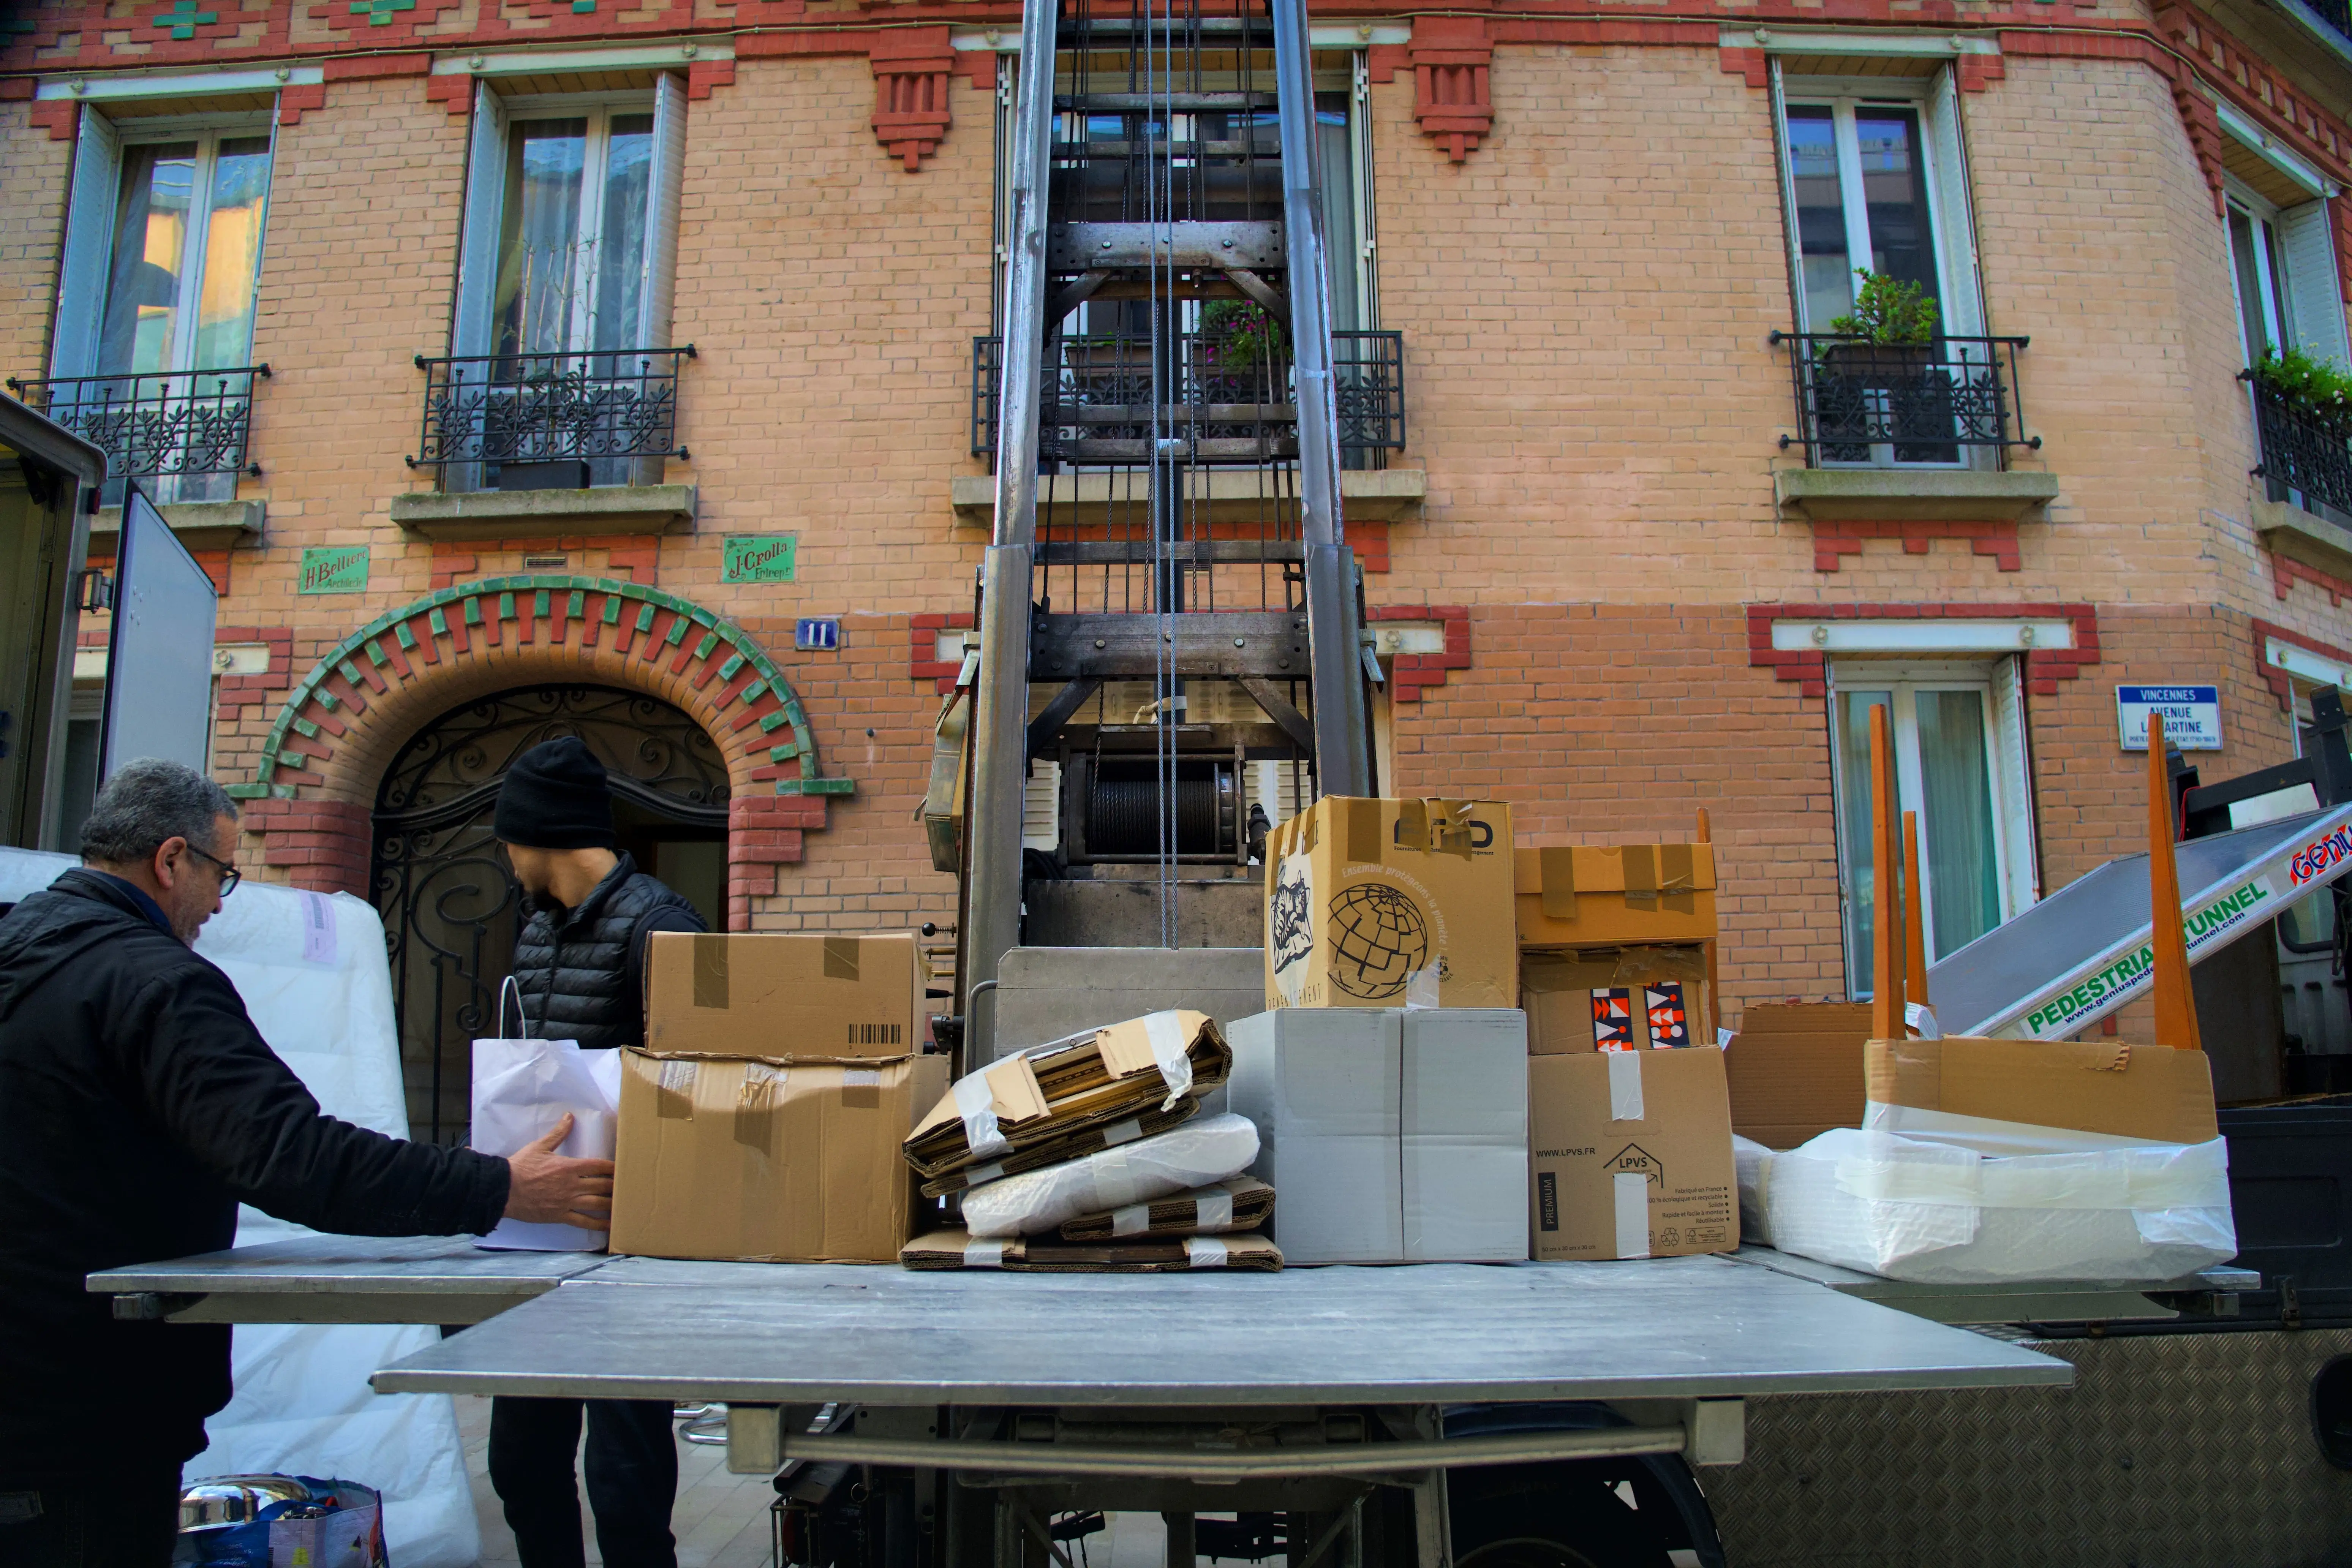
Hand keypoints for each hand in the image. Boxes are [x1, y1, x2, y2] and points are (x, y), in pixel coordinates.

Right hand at [502, 1114, 615, 1229]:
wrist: (504, 1190)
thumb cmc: (521, 1167)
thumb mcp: (540, 1147)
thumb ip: (558, 1133)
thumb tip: (569, 1116)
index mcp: (568, 1167)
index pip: (598, 1165)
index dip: (613, 1167)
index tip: (624, 1168)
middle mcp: (572, 1185)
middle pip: (602, 1185)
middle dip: (616, 1186)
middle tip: (630, 1187)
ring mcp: (567, 1202)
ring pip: (596, 1204)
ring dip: (612, 1204)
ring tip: (625, 1204)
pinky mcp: (560, 1216)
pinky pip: (583, 1221)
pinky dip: (598, 1224)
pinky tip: (610, 1225)